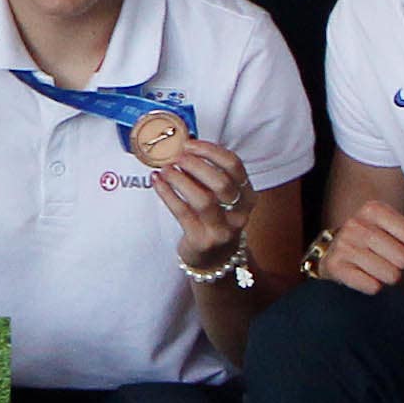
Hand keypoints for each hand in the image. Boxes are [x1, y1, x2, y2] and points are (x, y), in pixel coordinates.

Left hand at [153, 141, 257, 271]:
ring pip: (203, 200)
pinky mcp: (202, 240)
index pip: (234, 166)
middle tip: (176, 157)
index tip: (189, 144)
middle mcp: (239, 212)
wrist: (214, 258)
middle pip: (221, 182)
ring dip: (180, 180)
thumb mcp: (218, 196)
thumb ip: (206, 173)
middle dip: (196, 165)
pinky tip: (156, 181)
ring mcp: (223, 229)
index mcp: (247, 195)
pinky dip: (167, 193)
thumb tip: (182, 144)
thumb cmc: (213, 218)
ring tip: (165, 169)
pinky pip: (182, 212)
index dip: (210, 151)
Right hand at [309, 198, 403, 295]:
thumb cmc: (377, 241)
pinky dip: (375, 286)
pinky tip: (368, 277)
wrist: (333, 252)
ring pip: (391, 275)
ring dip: (391, 277)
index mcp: (375, 209)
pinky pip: (372, 286)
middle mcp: (356, 224)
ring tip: (380, 269)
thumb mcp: (402, 232)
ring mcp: (343, 245)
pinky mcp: (335, 267)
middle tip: (396, 264)